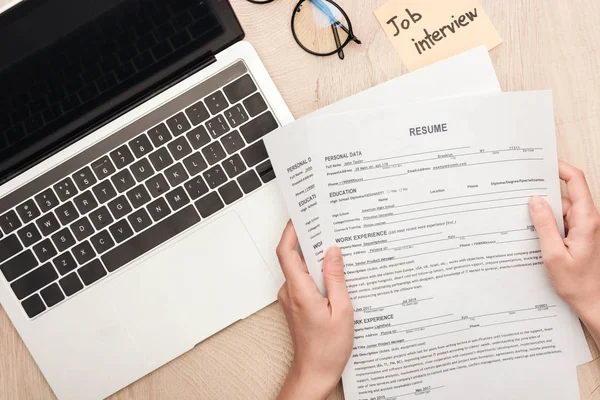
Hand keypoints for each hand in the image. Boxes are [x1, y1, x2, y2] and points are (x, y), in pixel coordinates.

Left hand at [276, 221, 353, 399]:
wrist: (314, 373)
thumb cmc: (328, 349)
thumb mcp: (342, 310)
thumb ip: (336, 278)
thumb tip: (333, 251)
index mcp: (299, 290)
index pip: (287, 252)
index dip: (291, 231)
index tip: (301, 216)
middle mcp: (290, 292)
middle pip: (294, 256)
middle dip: (309, 240)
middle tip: (328, 227)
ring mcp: (291, 298)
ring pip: (300, 269)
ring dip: (316, 258)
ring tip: (337, 251)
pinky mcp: (296, 304)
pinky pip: (304, 280)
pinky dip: (317, 273)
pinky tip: (335, 275)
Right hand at [528, 161, 599, 345]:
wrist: (593, 303)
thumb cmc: (577, 284)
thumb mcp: (553, 254)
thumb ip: (544, 225)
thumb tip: (534, 200)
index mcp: (587, 221)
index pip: (576, 182)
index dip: (560, 169)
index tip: (542, 164)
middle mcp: (589, 221)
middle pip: (565, 197)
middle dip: (544, 197)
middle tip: (522, 200)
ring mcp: (586, 229)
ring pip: (562, 211)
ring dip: (546, 216)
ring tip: (530, 227)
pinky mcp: (581, 237)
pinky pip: (563, 223)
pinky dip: (550, 226)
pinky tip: (538, 237)